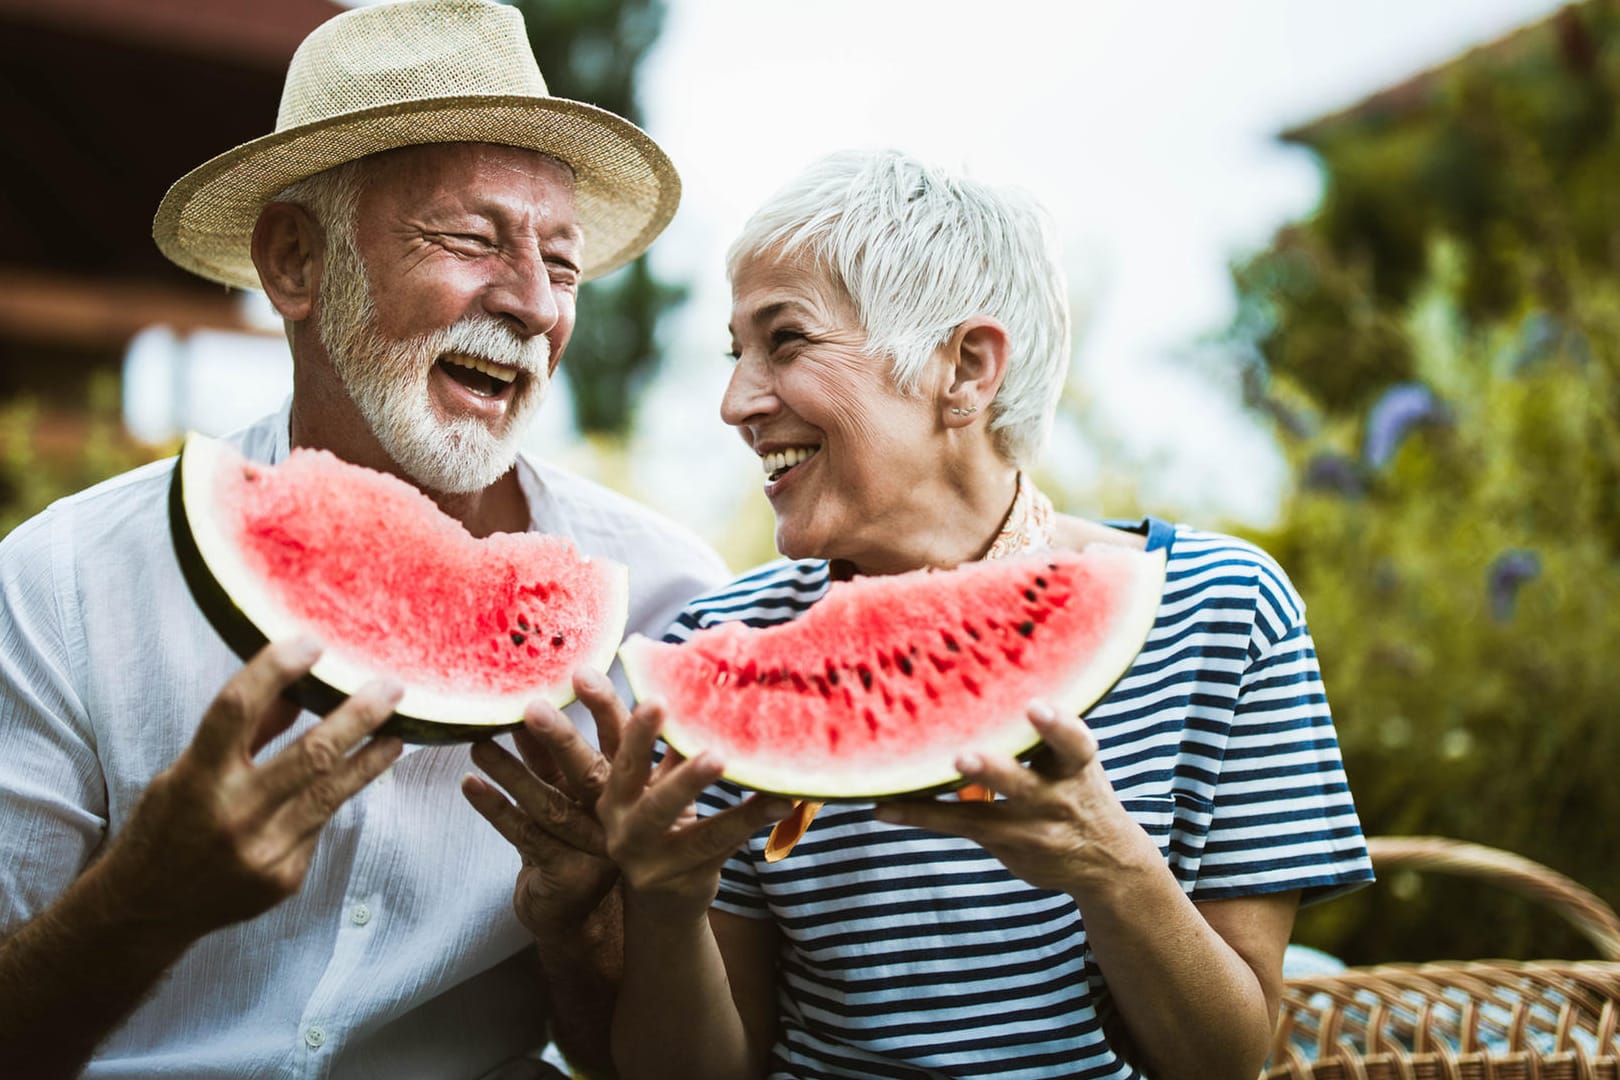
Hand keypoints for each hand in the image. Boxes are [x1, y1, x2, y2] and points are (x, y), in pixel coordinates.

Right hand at [112, 637, 403, 940]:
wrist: (146, 910)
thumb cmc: (167, 826)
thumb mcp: (186, 770)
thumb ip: (243, 732)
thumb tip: (297, 687)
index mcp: (195, 778)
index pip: (236, 709)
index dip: (275, 669)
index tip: (312, 642)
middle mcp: (231, 815)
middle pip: (311, 753)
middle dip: (359, 715)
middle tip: (392, 687)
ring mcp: (262, 851)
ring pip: (333, 792)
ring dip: (371, 757)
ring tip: (397, 731)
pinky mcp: (284, 878)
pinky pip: (320, 826)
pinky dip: (335, 799)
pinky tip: (351, 780)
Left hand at [462, 668, 625, 943]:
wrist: (583, 911)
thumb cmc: (576, 832)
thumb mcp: (579, 788)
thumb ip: (565, 750)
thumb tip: (535, 692)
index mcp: (630, 784)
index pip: (620, 739)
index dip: (605, 707)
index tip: (582, 674)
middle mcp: (618, 813)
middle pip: (589, 770)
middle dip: (559, 737)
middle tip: (531, 708)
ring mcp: (594, 845)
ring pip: (549, 803)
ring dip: (511, 771)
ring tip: (478, 742)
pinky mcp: (566, 872)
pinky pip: (524, 835)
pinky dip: (494, 808)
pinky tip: (469, 783)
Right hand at [598, 699, 792, 922]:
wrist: (665, 902)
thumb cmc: (665, 824)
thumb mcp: (657, 784)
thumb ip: (670, 742)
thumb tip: (699, 679)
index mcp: (612, 789)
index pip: (607, 741)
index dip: (603, 708)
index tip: (607, 680)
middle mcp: (620, 821)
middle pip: (629, 777)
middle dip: (643, 742)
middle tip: (658, 704)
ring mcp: (647, 855)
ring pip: (670, 813)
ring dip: (696, 784)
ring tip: (724, 759)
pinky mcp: (682, 878)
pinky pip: (719, 842)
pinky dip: (751, 819)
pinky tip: (782, 801)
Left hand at [874, 702, 1158, 894]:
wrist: (1105, 862)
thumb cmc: (1078, 787)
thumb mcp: (1076, 757)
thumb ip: (1045, 729)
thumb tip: (996, 665)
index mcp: (1076, 764)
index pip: (1074, 743)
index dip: (1057, 726)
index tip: (1035, 707)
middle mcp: (1055, 798)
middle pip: (1022, 784)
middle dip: (994, 771)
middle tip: (963, 757)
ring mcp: (1030, 828)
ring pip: (983, 816)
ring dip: (936, 807)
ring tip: (895, 798)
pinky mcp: (1006, 845)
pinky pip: (958, 828)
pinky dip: (919, 815)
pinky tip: (883, 808)